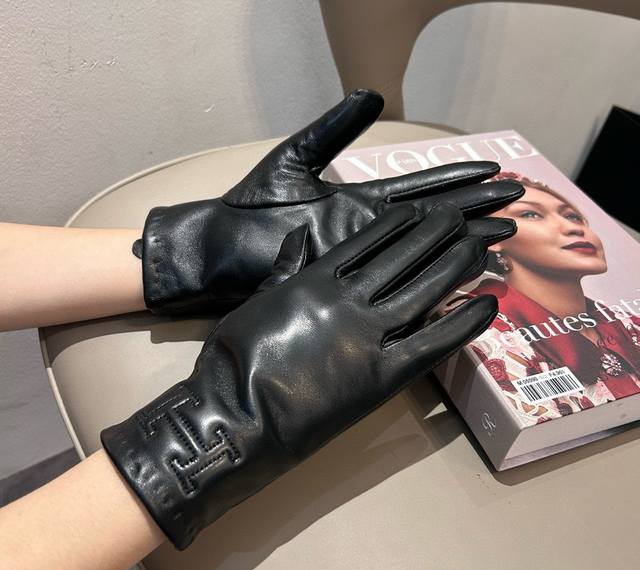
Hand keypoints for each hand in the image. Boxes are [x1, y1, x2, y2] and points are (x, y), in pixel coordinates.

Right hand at [102, 199, 512, 548]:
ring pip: (424, 292)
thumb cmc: (234, 360)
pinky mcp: (384, 376)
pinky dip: (462, 324)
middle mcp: (350, 300)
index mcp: (316, 280)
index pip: (366, 243)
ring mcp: (370, 336)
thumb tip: (299, 238)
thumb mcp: (254, 303)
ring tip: (480, 246)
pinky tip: (487, 304)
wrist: (240, 415)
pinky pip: (433, 344)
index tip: (420, 210)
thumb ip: (283, 270)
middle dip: (435, 235)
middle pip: (404, 260)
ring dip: (455, 266)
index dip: (398, 225)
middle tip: (461, 217)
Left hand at [137, 89, 521, 312]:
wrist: (225, 247)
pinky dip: (431, 274)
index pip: (420, 187)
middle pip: (433, 218)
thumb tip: (373, 95)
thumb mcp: (297, 157)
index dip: (456, 179)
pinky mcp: (351, 280)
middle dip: (474, 210)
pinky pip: (399, 278)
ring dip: (464, 241)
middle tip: (518, 205)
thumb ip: (336, 129)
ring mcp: (362, 257)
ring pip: (425, 248)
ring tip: (505, 234)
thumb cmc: (253, 205)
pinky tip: (462, 272)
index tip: (493, 171)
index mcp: (359, 200)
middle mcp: (369, 230)